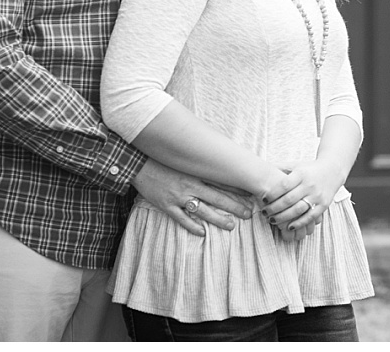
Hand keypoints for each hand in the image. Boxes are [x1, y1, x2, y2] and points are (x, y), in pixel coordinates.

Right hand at [131, 160, 253, 236]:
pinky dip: (192, 226)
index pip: (221, 181)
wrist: (139, 162)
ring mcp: (178, 196)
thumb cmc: (163, 158)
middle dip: (234, 206)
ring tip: (231, 225)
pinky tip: (202, 233)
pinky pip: (181, 218)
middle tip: (248, 213)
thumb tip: (215, 161)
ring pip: (203, 210)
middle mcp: (190, 184)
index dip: (237, 189)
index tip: (251, 194)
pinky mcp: (166, 205)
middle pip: (217, 197)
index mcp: (196, 171)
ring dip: (218, 218)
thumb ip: (198, 162)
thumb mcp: (183, 157)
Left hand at [261, 160, 341, 235]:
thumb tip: (265, 167)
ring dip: (283, 217)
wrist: (333, 169)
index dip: (272, 193)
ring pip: (298, 210)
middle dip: (274, 208)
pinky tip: (289, 226)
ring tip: (272, 220)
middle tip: (264, 212)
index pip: (284, 185)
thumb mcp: (297, 165)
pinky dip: (299, 223)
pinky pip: (310, 217)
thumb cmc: (310, 168)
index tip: (263, 199)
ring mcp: (317, 196)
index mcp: (301, 173)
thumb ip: (282, 167)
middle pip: (289, 199)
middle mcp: (309, 185)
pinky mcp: (323, 205)